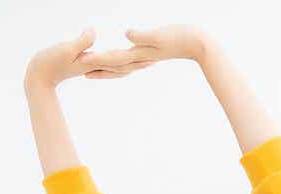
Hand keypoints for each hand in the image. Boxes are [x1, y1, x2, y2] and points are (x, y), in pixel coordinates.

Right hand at [24, 27, 156, 88]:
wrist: (38, 77)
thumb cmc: (48, 63)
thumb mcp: (65, 49)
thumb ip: (81, 41)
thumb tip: (94, 31)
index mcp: (95, 63)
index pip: (121, 60)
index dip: (137, 57)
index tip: (153, 55)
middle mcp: (97, 67)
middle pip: (123, 66)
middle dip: (140, 63)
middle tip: (157, 58)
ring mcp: (92, 67)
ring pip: (117, 67)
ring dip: (132, 65)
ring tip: (145, 61)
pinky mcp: (86, 65)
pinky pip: (107, 65)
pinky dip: (118, 64)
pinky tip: (120, 61)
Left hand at [83, 24, 210, 66]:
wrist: (199, 44)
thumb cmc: (181, 37)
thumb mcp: (160, 34)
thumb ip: (143, 36)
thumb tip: (127, 35)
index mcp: (141, 53)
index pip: (115, 57)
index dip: (98, 59)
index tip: (83, 62)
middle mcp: (141, 57)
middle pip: (115, 65)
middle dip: (98, 68)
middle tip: (81, 71)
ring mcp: (146, 56)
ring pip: (122, 65)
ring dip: (108, 67)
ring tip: (94, 67)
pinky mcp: (151, 53)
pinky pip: (131, 60)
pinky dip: (121, 63)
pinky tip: (120, 60)